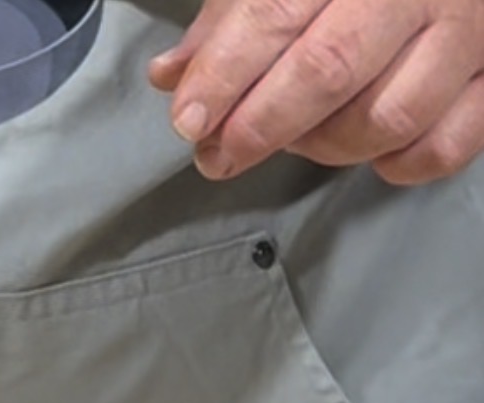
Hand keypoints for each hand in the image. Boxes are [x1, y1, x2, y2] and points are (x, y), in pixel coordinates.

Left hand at [148, 0, 483, 184]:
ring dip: (324, 147)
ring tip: (294, 141)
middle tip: (219, 155)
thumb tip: (172, 73)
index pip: (273, 13)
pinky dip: (398, 164)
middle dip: (259, 126)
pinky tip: (369, 151)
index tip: (189, 119)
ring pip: (387, 117)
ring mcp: (469, 32)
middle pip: (328, 70)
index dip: (223, 75)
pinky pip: (444, 146)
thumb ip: (232, 20)